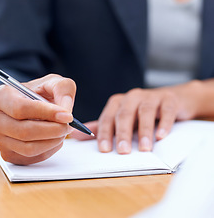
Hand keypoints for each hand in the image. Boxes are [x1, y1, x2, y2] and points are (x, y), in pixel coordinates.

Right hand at [0, 74, 75, 164]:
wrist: (25, 106)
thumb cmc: (37, 93)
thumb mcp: (52, 82)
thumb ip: (62, 89)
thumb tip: (66, 111)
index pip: (21, 108)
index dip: (47, 113)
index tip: (67, 115)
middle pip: (24, 131)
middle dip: (53, 130)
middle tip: (68, 125)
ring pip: (28, 148)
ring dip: (52, 141)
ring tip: (63, 131)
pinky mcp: (8, 154)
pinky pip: (32, 158)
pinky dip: (49, 150)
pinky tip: (54, 138)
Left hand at [73, 80, 206, 153]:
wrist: (173, 100)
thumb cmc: (143, 113)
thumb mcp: (122, 120)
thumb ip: (102, 127)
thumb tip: (76, 135)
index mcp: (118, 103)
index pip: (107, 118)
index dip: (105, 133)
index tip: (105, 149)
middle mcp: (132, 97)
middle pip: (124, 114)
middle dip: (122, 133)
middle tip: (123, 151)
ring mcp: (151, 96)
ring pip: (144, 112)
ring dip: (144, 130)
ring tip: (144, 148)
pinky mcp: (169, 99)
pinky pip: (166, 110)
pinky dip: (164, 123)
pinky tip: (161, 136)